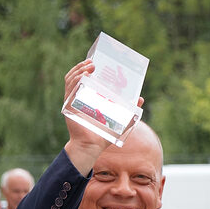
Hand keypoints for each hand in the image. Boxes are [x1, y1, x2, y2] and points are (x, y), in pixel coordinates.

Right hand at [61, 60, 140, 175]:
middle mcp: (77, 98)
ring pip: (71, 80)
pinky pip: (70, 89)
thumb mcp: (119, 120)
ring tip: (89, 65)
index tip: (95, 62)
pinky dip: (75, 80)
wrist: (92, 146)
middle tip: (93, 62)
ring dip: (79, 70)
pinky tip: (84, 75)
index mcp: (87, 99)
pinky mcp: (69, 106)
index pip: (83, 79)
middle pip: (75, 76)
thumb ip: (129, 110)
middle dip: (82, 66)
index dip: (86, 69)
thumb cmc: (104, 135)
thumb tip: (140, 99)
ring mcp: (72, 101)